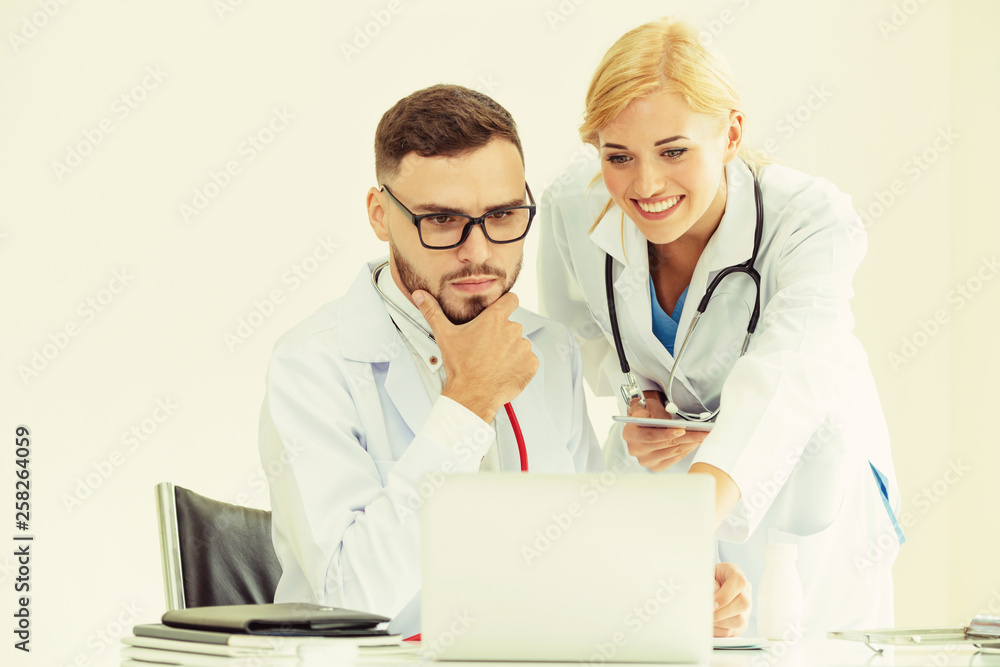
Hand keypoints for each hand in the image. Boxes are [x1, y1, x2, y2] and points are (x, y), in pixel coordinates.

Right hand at [413, 290, 537, 422]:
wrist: (472, 395)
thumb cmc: (461, 367)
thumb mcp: (445, 336)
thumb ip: (433, 312)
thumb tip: (420, 295)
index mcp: (494, 319)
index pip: (511, 299)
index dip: (506, 304)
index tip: (499, 313)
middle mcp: (512, 330)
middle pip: (511, 326)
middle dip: (502, 335)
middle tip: (487, 348)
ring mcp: (523, 347)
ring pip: (519, 344)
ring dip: (511, 351)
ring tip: (494, 362)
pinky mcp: (530, 364)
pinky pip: (528, 360)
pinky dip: (519, 365)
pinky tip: (504, 370)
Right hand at [622, 390, 707, 471]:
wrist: (643, 423)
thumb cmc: (646, 413)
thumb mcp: (647, 407)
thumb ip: (653, 413)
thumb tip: (665, 421)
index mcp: (630, 434)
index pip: (650, 436)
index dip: (667, 434)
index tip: (683, 430)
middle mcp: (636, 450)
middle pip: (665, 445)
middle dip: (687, 437)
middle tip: (702, 432)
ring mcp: (646, 460)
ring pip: (673, 452)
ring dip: (690, 444)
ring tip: (702, 436)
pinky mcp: (656, 467)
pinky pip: (675, 459)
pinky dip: (687, 450)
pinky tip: (695, 443)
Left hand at [713, 562, 750, 636]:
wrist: (707, 588)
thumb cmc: (706, 580)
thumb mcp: (705, 575)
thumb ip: (709, 585)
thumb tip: (711, 602)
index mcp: (736, 575)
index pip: (739, 583)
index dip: (725, 596)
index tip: (712, 604)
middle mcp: (745, 592)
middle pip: (742, 604)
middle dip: (721, 612)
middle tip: (706, 613)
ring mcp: (746, 609)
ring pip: (739, 621)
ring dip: (719, 622)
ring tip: (706, 618)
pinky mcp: (742, 624)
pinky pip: (733, 632)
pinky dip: (719, 631)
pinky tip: (710, 624)